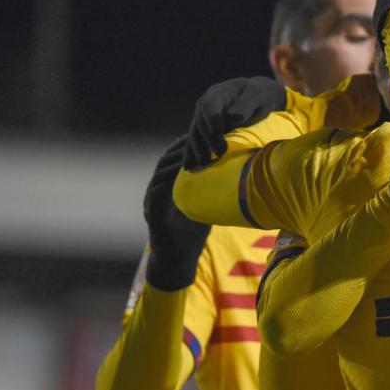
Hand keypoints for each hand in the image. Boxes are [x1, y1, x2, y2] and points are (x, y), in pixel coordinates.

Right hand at [144, 136, 211, 290]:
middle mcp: (158, 188)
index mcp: (170, 184)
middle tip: (193, 136)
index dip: (186, 145)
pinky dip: (165, 182)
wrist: (178, 256)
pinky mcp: (151, 213)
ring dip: (173, 162)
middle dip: (179, 147)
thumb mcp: (205, 204)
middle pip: (166, 161)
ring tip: (187, 151)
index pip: (176, 158)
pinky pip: (155, 193)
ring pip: (159, 174)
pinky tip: (177, 175)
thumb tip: (238, 175)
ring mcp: (152, 200)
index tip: (200, 133)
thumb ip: (214, 189)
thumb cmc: (193, 230)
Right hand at [183, 76, 286, 168]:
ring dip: (197, 149)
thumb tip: (233, 116)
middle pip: (202, 122)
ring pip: (195, 133)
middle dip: (209, 138)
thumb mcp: (256, 96)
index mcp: (219, 93)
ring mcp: (202, 117)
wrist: (255, 98)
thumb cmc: (258, 96)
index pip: (210, 105)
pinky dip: (191, 153)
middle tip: (221, 152)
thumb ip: (245, 105)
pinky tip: (188, 166)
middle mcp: (206, 104)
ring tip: (205, 163)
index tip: (217, 131)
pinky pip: (194, 141)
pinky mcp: (203, 129)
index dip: (211, 118)